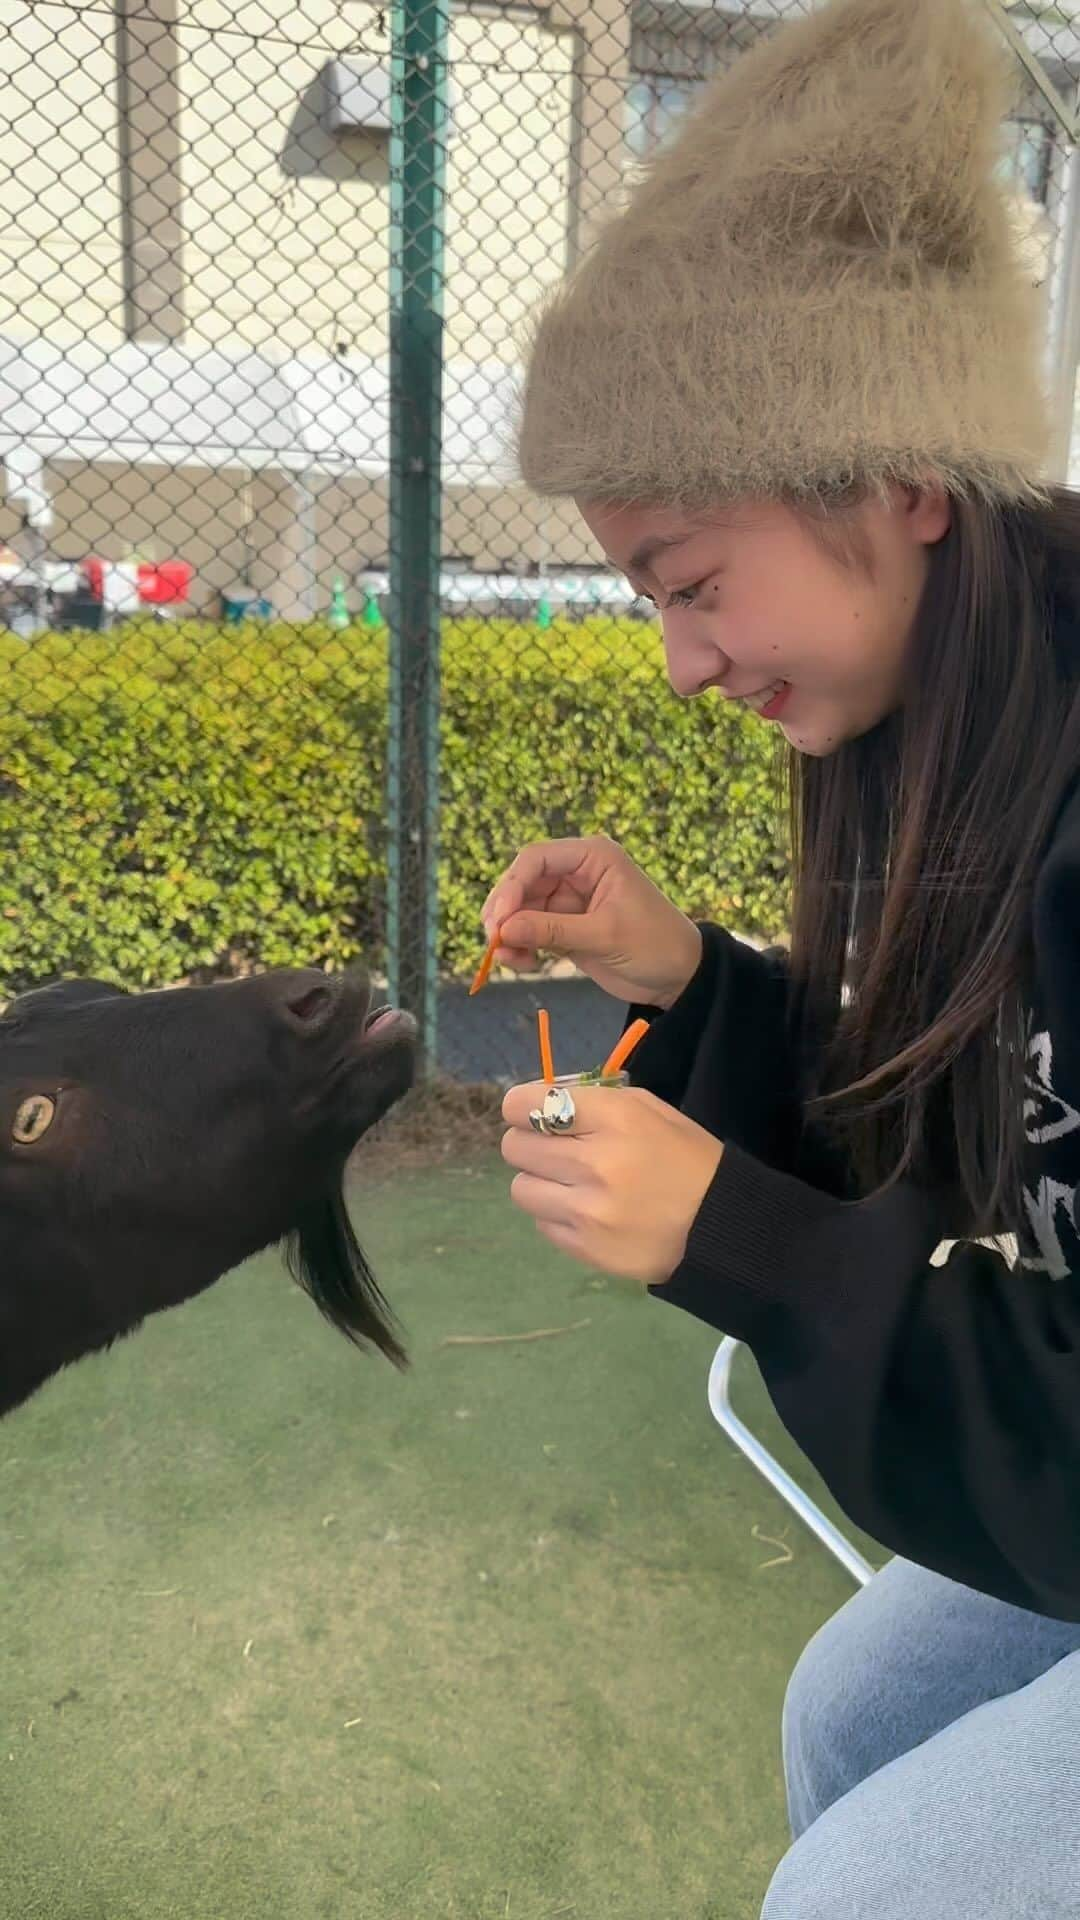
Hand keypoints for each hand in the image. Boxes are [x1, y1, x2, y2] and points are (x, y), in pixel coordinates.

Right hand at [482, 834, 701, 1010]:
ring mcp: (568, 901)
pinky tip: (521, 964)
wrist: (679, 977)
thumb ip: (552, 930)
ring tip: (509, 961)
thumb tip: (503, 930)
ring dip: (510, 934)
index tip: (499, 919)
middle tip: (493, 942)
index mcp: (592, 857)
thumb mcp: (604, 936)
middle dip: (505, 912)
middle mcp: (576, 873)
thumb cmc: (655, 945)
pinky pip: (530, 931)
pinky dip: (520, 947)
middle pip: (523, 883)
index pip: (536, 858)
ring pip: (521, 910)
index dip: (511, 886)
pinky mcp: (565, 927)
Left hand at [501, 1081, 723, 1284]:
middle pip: (514, 1146)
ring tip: (569, 1183)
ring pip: (520, 1187)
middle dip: (529, 1142)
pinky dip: (556, 1214)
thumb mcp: (652, 1111)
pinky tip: (586, 1211)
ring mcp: (587, 1209)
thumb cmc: (687, 1160)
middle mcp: (595, 1161)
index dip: (522, 1107)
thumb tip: (544, 1101)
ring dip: (538, 1181)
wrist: (720, 1227)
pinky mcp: (584, 1247)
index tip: (532, 1113)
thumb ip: (596, 1101)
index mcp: (615, 1118)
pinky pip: (541, 1222)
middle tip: (553, 1149)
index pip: (526, 1105)